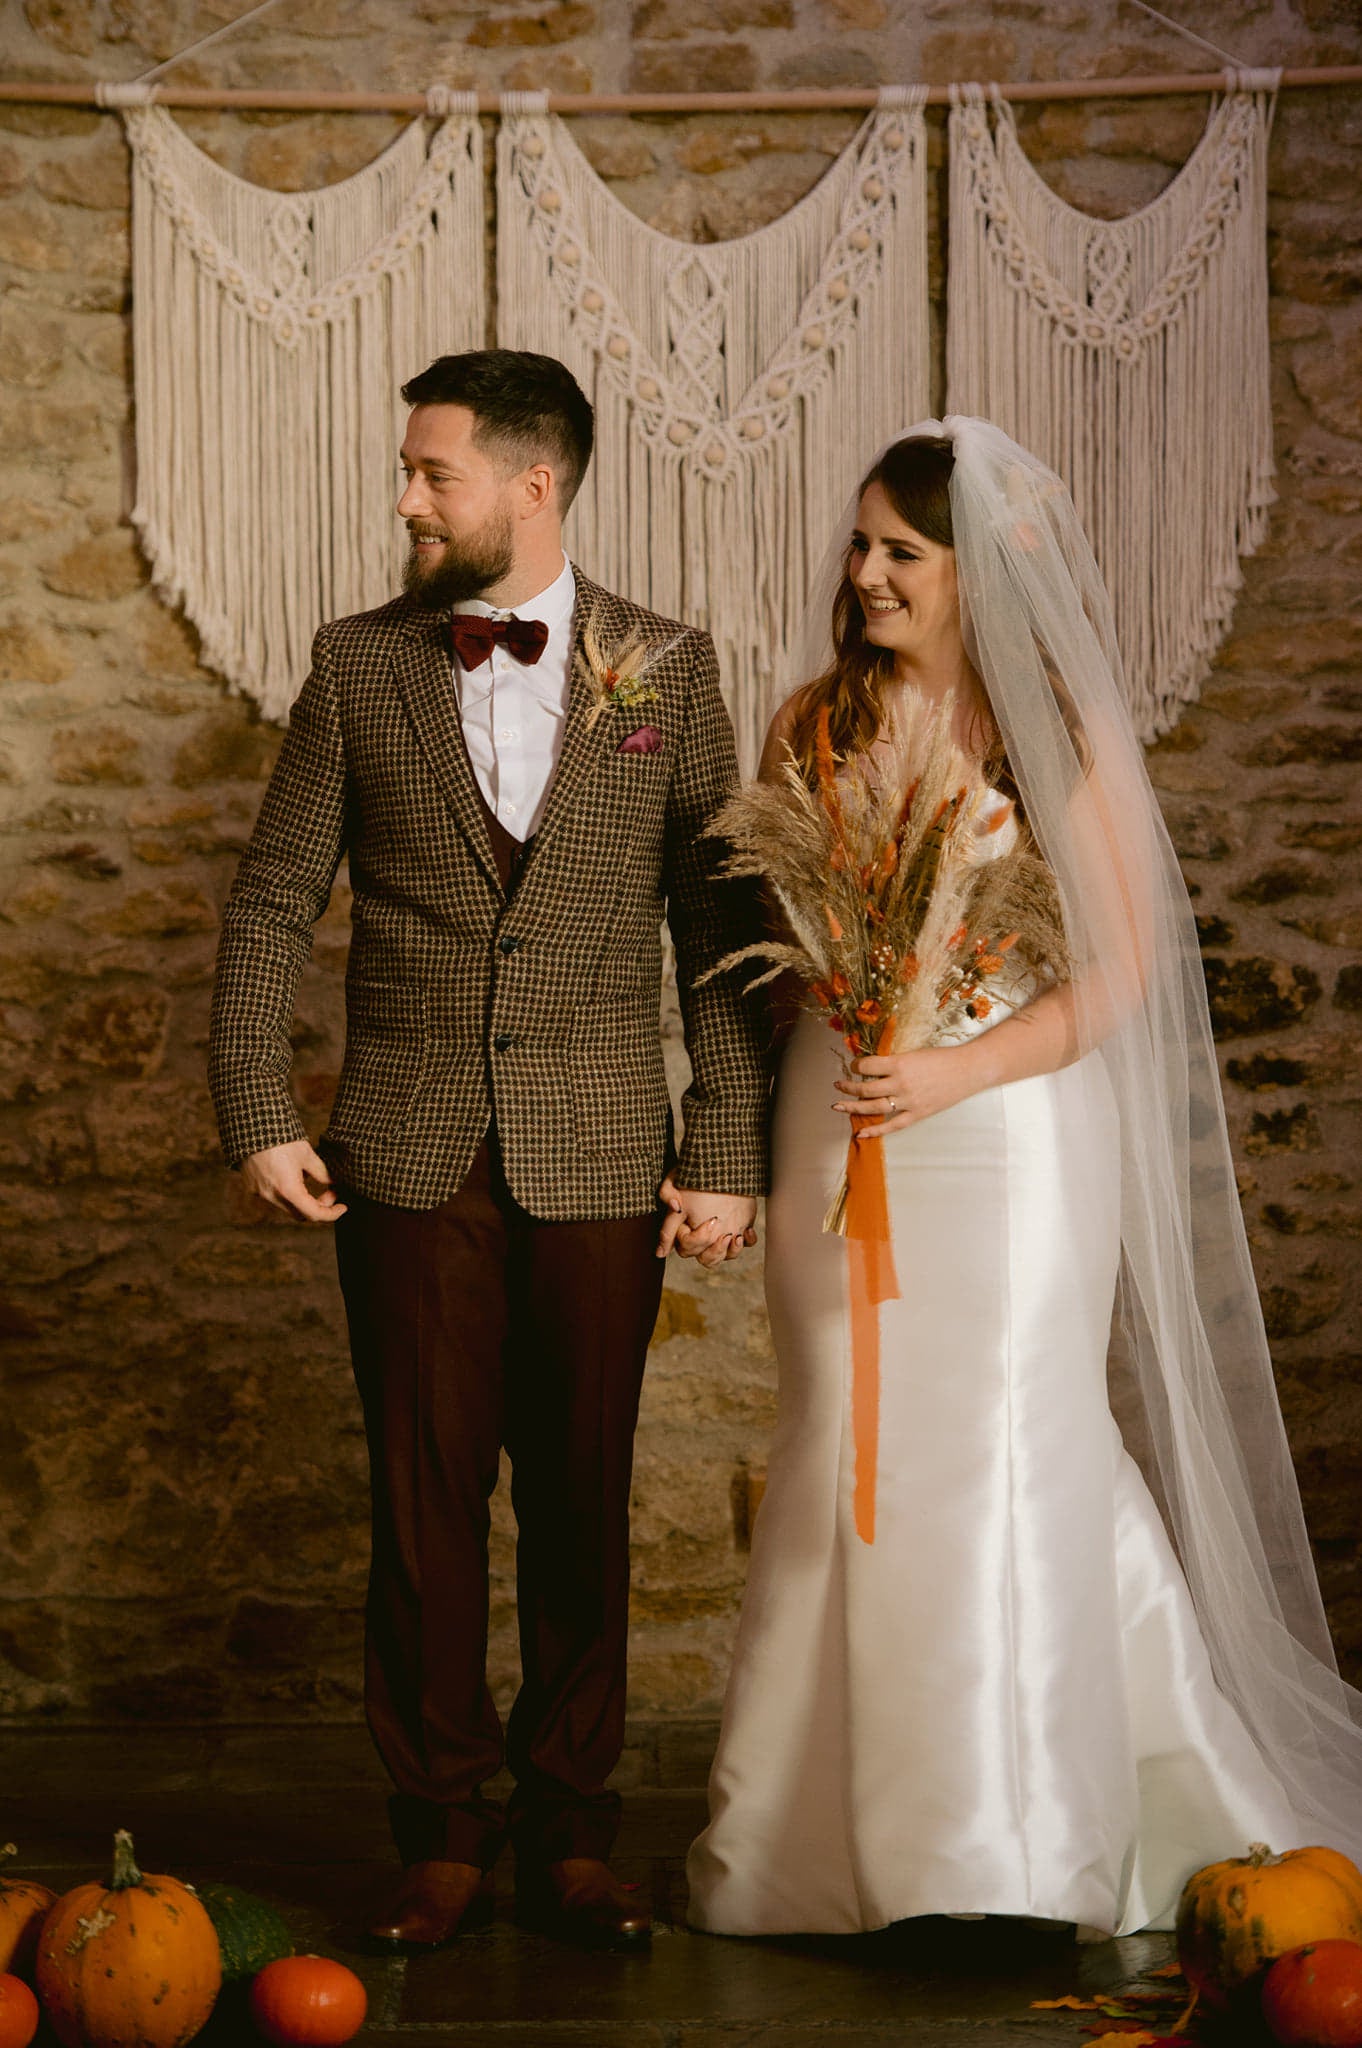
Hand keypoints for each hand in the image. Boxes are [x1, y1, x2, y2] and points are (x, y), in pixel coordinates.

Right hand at [241, 1139, 347, 1222]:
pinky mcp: (252, 1186)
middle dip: (319, 1206)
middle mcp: (272, 1196)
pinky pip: (274, 1197)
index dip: (332, 1214)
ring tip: (309, 1178)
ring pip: (287, 1206)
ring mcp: (259, 1193)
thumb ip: (322, 1173)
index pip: (315, 1214)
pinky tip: (291, 1175)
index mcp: (288, 1190)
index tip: (343, 1207)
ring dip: (302, 1199)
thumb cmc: (281, 1138)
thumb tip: (333, 1183)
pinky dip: (287, 1193)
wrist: (250, 1125)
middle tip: (330, 1191)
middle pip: (301, 1214)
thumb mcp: (307, 1154)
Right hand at [656, 1174, 757, 1266]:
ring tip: (736, 1237)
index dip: (696, 1240)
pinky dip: (748, 1241)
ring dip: (730, 1251)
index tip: (710, 1222)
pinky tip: (748, 1231)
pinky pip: (746, 1244)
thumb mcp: (675, 1180)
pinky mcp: (739, 1228)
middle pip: (705, 1259)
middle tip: (724, 1235)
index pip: (685, 1248)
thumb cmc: (694, 1173)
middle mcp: (702, 1236)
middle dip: (713, 1251)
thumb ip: (667, 1194)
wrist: (721, 1164)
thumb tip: (673, 1206)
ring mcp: (721, 1234)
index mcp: (684, 1229)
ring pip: (725, 1257)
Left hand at [833, 1045, 975, 1137]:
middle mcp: (900, 1083)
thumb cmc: (942, 1058)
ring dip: (852, 1106)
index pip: (867, 1066)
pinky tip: (860, 1133)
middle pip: (865, 1088)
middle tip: (838, 1085)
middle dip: (848, 1086)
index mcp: (899, 1063)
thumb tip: (872, 1067)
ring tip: (838, 1105)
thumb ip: (894, 1062)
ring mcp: (908, 1101)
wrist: (968, 1070)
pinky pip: (892, 1125)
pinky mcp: (917, 1114)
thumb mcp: (914, 1053)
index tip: (854, 1066)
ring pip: (873, 1107)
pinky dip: (875, 1130)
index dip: (856, 1065)